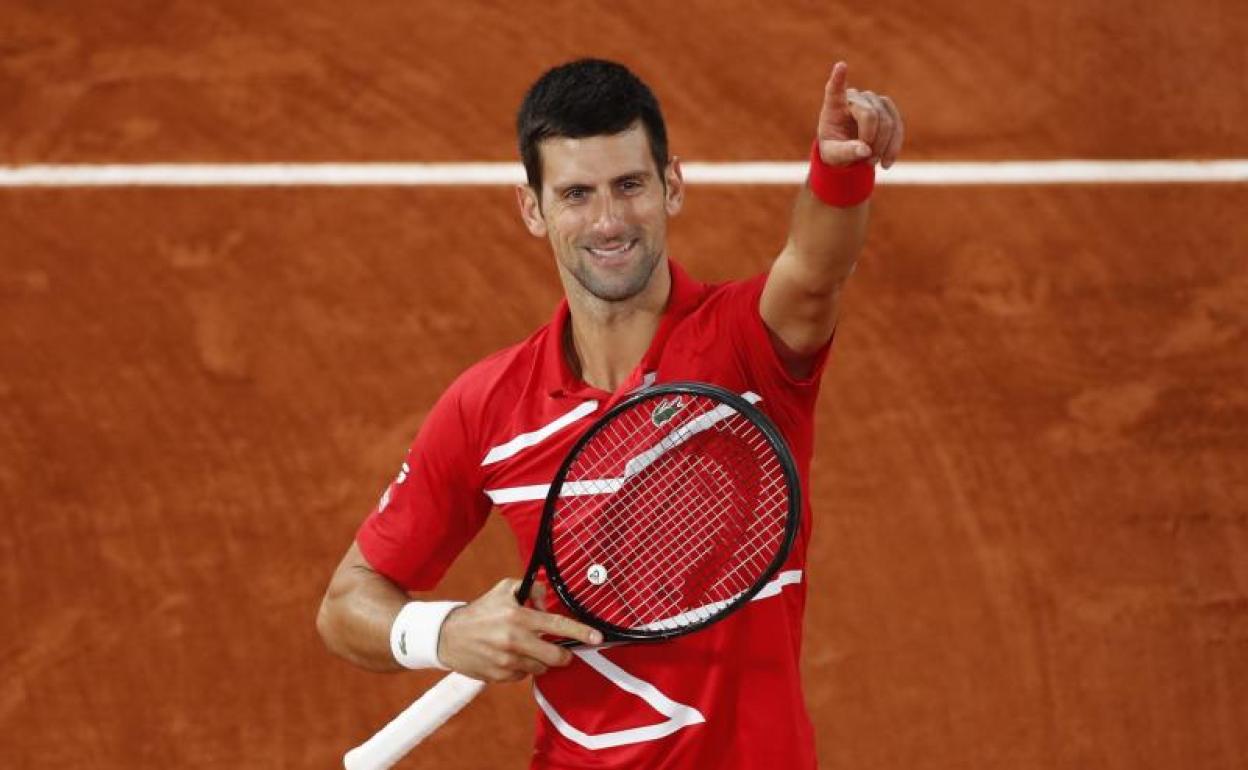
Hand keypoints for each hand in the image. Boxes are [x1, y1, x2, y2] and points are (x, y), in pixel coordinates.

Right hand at [436, 578, 602, 681]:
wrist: (448, 636)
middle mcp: (514, 640)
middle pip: (555, 657)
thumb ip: (532, 590)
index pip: (557, 625)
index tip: (597, 637)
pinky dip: (521, 668)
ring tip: (522, 649)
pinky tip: (508, 657)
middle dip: (563, 655)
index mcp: (518, 616)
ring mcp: (507, 661)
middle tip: (561, 651)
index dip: (580, 632)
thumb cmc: (481, 611)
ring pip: (540, 668)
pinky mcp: (500, 677)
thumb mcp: (505, 590)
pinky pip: (522, 676)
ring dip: (538, 660)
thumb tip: (549, 605)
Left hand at [816, 61, 904, 168]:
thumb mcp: (832, 156)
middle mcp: (854, 97)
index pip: (835, 89)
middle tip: (866, 161)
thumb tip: (865, 150)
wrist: (847, 151)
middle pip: (870, 114)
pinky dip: (894, 145)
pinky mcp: (887, 108)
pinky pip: (897, 125)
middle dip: (871, 140)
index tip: (841, 66)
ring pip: (887, 120)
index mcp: (834, 106)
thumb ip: (845, 152)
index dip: (838, 79)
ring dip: (883, 145)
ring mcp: (872, 100)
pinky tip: (887, 162)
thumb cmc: (834, 150)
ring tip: (872, 163)